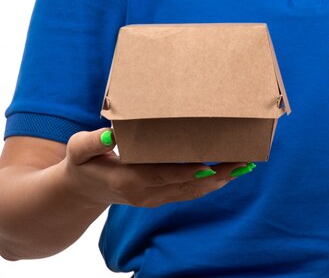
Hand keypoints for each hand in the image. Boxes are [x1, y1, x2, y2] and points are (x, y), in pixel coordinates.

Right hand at [56, 128, 251, 208]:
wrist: (83, 190)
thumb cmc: (83, 163)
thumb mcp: (78, 150)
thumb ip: (91, 143)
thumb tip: (110, 135)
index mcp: (128, 180)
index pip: (162, 176)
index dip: (186, 172)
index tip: (210, 165)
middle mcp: (146, 194)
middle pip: (186, 185)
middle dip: (217, 175)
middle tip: (243, 161)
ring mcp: (155, 199)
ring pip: (193, 192)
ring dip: (219, 180)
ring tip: (244, 166)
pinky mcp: (160, 198)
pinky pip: (190, 192)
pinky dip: (210, 183)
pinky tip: (228, 173)